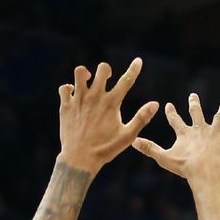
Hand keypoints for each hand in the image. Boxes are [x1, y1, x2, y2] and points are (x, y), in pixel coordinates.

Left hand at [57, 58, 158, 174]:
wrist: (79, 159)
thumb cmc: (106, 148)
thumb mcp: (128, 136)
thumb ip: (142, 118)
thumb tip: (155, 104)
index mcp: (111, 103)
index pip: (126, 80)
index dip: (134, 69)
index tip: (138, 61)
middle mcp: (95, 98)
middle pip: (102, 69)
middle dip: (106, 70)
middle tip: (106, 79)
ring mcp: (78, 100)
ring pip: (79, 72)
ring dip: (85, 74)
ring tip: (88, 80)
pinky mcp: (65, 106)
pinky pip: (64, 88)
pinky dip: (69, 88)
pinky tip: (74, 94)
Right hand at [132, 94, 219, 178]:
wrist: (205, 169)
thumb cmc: (184, 166)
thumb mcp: (163, 158)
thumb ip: (149, 149)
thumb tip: (132, 141)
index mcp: (186, 132)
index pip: (176, 120)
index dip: (171, 112)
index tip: (168, 105)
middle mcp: (201, 129)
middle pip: (197, 113)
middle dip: (194, 105)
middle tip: (193, 96)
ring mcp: (215, 134)